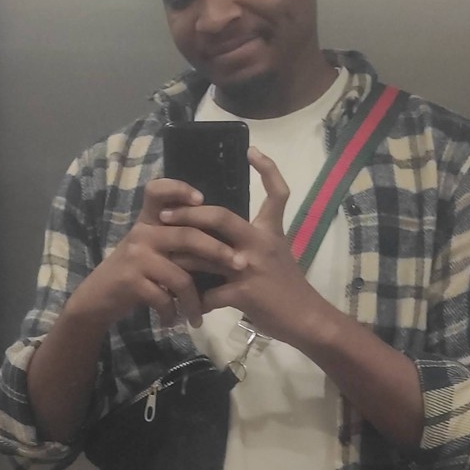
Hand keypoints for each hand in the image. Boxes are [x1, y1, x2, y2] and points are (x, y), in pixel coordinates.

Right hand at [72, 178, 244, 331]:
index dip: (178, 188)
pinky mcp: (131, 281)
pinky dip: (174, 312)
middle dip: (218, 252)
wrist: (98, 298)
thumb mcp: (151, 249)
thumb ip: (176, 239)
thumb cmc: (134, 273)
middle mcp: (142, 233)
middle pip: (188, 236)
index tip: (201, 199)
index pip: (157, 191)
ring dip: (195, 300)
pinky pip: (165, 298)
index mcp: (148, 221)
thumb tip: (223, 240)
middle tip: (241, 265)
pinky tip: (176, 321)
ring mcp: (136, 256)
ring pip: (181, 275)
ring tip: (199, 315)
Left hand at [160, 147, 329, 346]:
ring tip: (163, 259)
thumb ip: (253, 242)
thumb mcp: (278, 255)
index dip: (267, 169)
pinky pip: (210, 294)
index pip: (277, 192)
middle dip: (188, 214)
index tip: (252, 150)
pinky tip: (190, 305)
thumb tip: (222, 236)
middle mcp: (261, 243)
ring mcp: (251, 267)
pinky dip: (198, 300)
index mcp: (271, 231)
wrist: (306, 319)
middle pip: (220, 217)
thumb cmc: (289, 288)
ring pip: (205, 254)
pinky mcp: (244, 293)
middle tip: (165, 216)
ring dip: (181, 258)